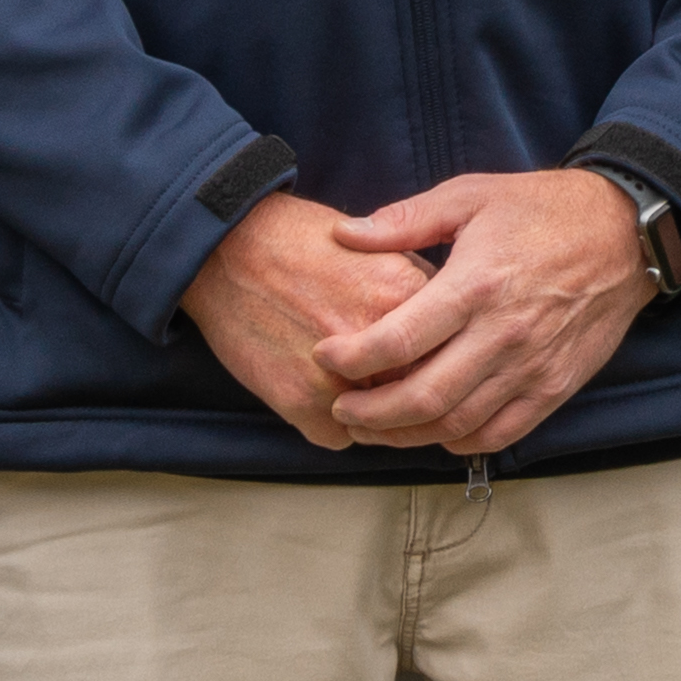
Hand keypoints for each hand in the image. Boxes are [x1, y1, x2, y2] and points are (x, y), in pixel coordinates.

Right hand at [187, 188, 430, 453]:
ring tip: (355, 387)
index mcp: (408, 297)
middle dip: (415, 392)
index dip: (443, 356)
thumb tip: (446, 323)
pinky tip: (316, 391)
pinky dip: (330, 423)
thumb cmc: (300, 242)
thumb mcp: (378, 246)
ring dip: (376, 416)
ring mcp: (342, 382)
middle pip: (424, 393)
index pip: (453, 350)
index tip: (432, 356)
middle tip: (394, 381)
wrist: (228, 251)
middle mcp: (381, 345)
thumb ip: (418, 286)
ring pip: (385, 426)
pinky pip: (337, 437)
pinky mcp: (304, 407)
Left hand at [317, 170, 660, 456]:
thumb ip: (405, 220)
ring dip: (406, 436)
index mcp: (476, 285)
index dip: (352, 358)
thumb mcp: (471, 195)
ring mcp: (532, 367)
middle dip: (370, 414)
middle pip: (422, 398)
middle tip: (341, 408)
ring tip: (373, 428)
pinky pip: (500, 433)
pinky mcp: (555, 387)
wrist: (626, 234)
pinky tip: (433, 433)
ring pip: (457, 425)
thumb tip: (344, 234)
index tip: (325, 357)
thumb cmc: (545, 209)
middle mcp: (503, 335)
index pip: (399, 340)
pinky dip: (459, 442)